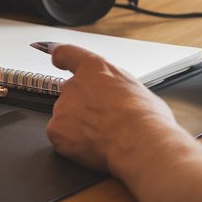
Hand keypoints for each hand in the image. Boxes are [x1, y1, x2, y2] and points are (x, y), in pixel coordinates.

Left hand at [45, 44, 188, 174]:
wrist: (140, 143)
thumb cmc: (146, 118)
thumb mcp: (137, 90)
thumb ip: (117, 87)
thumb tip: (118, 96)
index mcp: (95, 69)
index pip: (68, 54)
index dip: (60, 56)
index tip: (54, 56)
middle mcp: (74, 84)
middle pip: (72, 95)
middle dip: (84, 108)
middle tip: (106, 122)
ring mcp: (62, 107)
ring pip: (66, 118)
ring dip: (79, 127)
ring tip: (104, 137)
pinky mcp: (56, 130)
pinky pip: (61, 136)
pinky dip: (72, 144)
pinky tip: (92, 147)